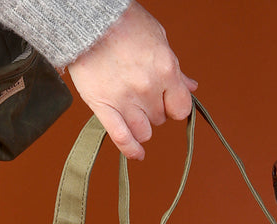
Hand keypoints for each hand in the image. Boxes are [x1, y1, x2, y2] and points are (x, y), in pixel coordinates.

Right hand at [67, 2, 197, 159]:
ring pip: (144, 131)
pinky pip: (121, 137)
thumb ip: (175, 68)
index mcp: (165, 70)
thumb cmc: (122, 21)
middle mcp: (148, 88)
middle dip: (153, 110)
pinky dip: (130, 148)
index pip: (181, 108)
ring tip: (131, 110)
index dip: (173, 106)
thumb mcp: (157, 37)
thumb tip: (191, 87)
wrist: (85, 16)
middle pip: (160, 119)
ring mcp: (125, 98)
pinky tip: (137, 154)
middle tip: (138, 94)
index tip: (165, 100)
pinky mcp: (103, 104)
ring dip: (140, 125)